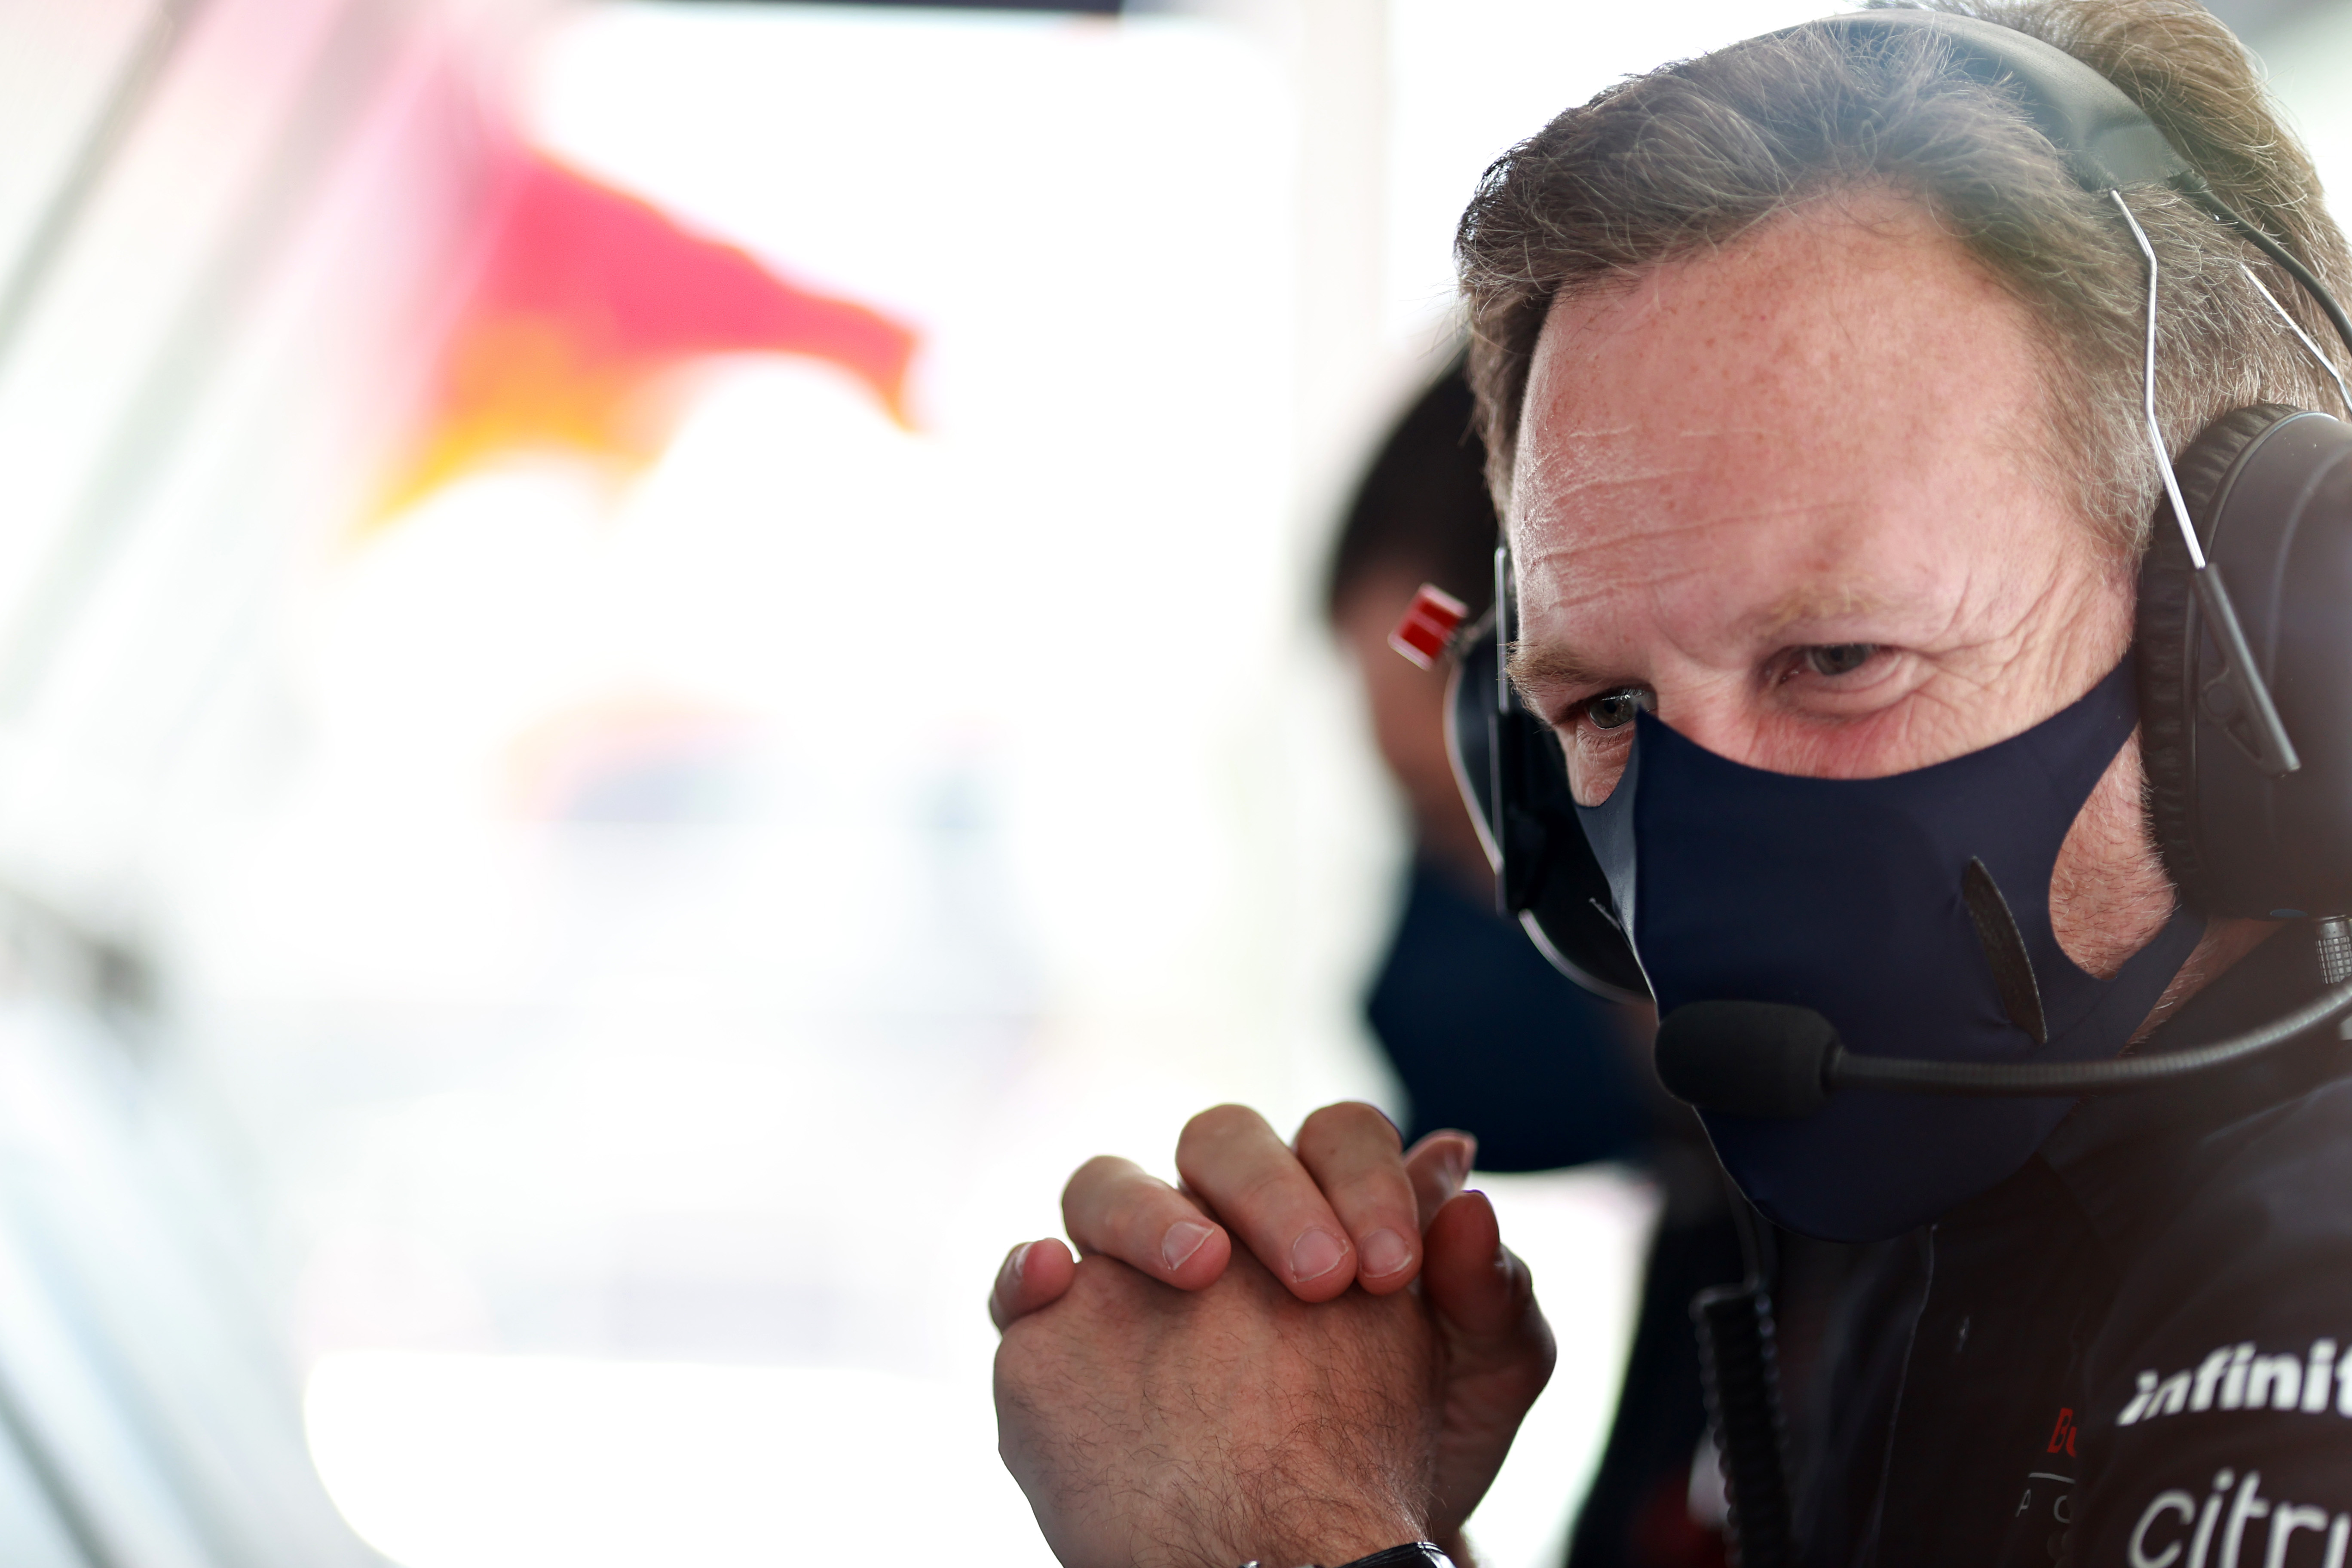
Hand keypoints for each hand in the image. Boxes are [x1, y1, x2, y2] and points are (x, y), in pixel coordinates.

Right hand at [991, 1105, 1555, 1551]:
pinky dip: (1025, 1267)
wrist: (1333, 1561)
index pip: (1337, 1135)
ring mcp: (1134, 1268)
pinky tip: (1056, 1277)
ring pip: (1107, 1183)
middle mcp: (1222, 1214)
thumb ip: (1489, 1287)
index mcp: (1324, 1200)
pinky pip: (1022, 1280)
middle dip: (1271, 1193)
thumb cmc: (1409, 1453)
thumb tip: (1461, 1160)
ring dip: (1149, 1211)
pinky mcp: (1063, 1336)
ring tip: (1201, 1272)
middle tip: (1323, 1278)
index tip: (1393, 1269)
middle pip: (1222, 1141)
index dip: (1366, 1179)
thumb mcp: (1477, 1384)